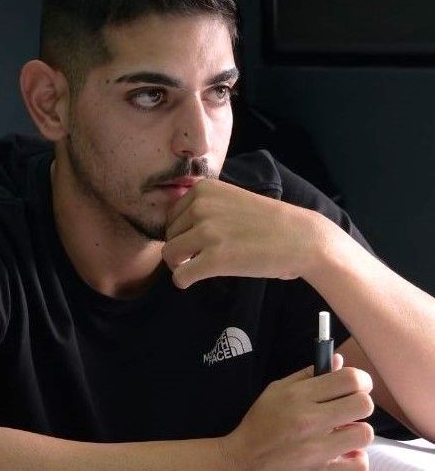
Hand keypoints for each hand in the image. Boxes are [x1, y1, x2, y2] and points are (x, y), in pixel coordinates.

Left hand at [161, 178, 322, 288]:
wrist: (300, 238)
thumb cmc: (269, 223)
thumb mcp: (231, 200)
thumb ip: (205, 207)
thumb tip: (175, 230)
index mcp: (204, 189)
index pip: (171, 215)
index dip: (182, 232)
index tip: (199, 241)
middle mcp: (201, 207)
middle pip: (169, 235)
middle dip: (181, 249)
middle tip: (203, 256)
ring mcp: (207, 233)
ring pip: (170, 255)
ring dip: (181, 265)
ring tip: (200, 267)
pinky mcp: (215, 259)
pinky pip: (180, 276)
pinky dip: (184, 281)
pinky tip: (196, 280)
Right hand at [220, 354, 374, 470]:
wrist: (238, 467)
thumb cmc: (258, 428)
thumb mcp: (275, 392)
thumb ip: (308, 375)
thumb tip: (339, 361)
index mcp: (298, 397)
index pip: (349, 379)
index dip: (361, 382)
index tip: (357, 388)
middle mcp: (308, 421)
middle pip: (363, 404)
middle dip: (360, 407)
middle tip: (348, 414)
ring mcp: (315, 451)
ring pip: (364, 434)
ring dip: (356, 435)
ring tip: (342, 438)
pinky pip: (359, 466)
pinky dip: (356, 462)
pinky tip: (343, 458)